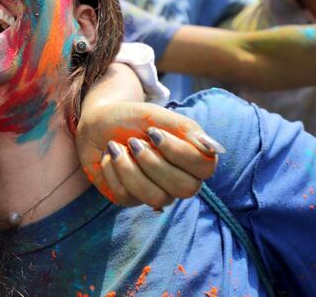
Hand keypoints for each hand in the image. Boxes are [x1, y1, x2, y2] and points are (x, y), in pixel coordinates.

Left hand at [76, 101, 221, 208]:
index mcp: (192, 157)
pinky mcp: (131, 198)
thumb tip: (218, 150)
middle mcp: (179, 179)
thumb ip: (188, 130)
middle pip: (185, 188)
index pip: (205, 168)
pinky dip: (113, 170)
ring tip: (116, 147)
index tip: (153, 132)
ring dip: (130, 168)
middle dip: (153, 163)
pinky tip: (109, 157)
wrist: (97, 122)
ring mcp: (155, 191)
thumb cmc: (133, 118)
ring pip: (157, 198)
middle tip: (133, 141)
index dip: (179, 153)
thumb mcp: (158, 116)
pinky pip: (127, 197)